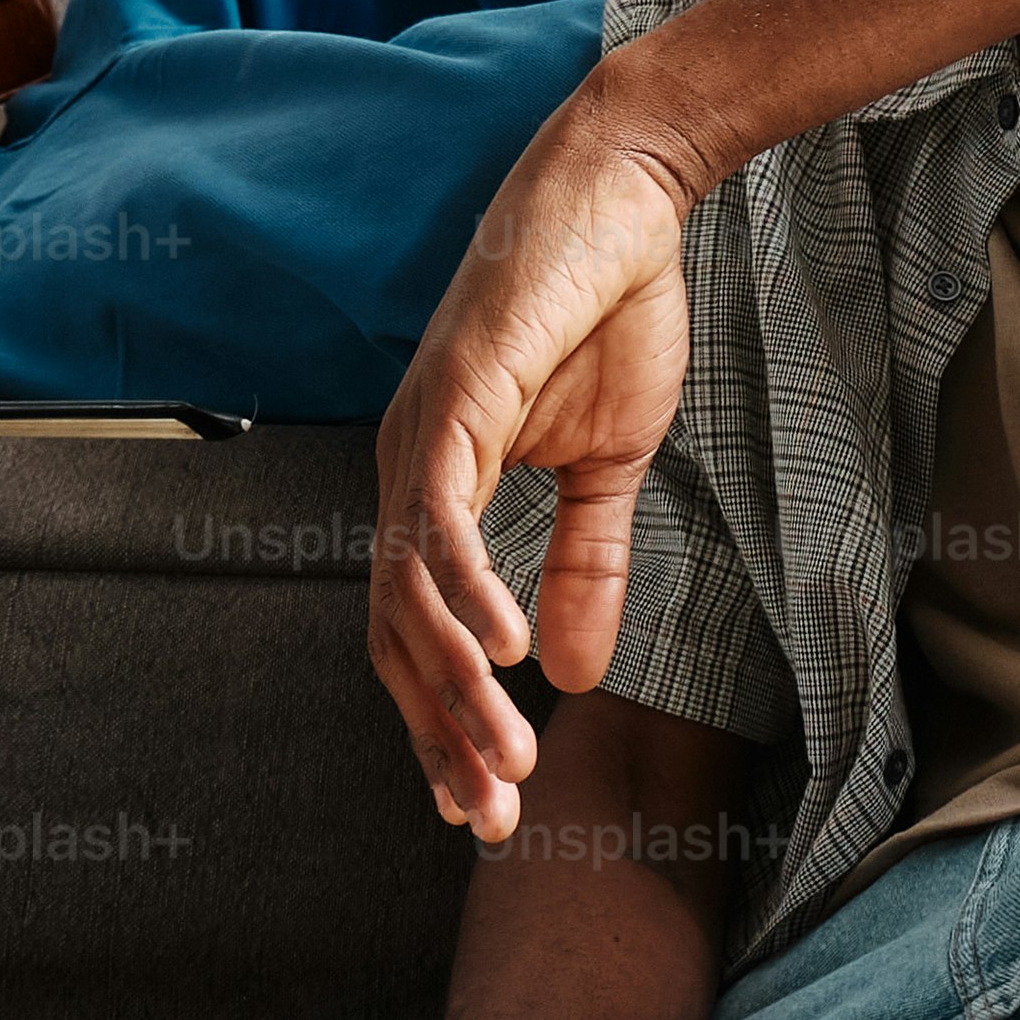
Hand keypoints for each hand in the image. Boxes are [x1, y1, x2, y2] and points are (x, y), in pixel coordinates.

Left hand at [371, 95, 708, 841]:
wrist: (624, 198)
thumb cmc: (609, 313)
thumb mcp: (607, 467)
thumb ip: (585, 565)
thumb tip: (577, 674)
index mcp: (434, 490)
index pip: (415, 634)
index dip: (443, 724)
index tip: (486, 806)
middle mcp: (405, 471)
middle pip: (396, 635)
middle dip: (443, 736)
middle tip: (495, 820)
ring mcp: (420, 434)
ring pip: (414, 594)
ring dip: (460, 690)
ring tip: (510, 761)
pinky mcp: (455, 397)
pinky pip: (444, 518)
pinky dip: (470, 591)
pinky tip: (508, 654)